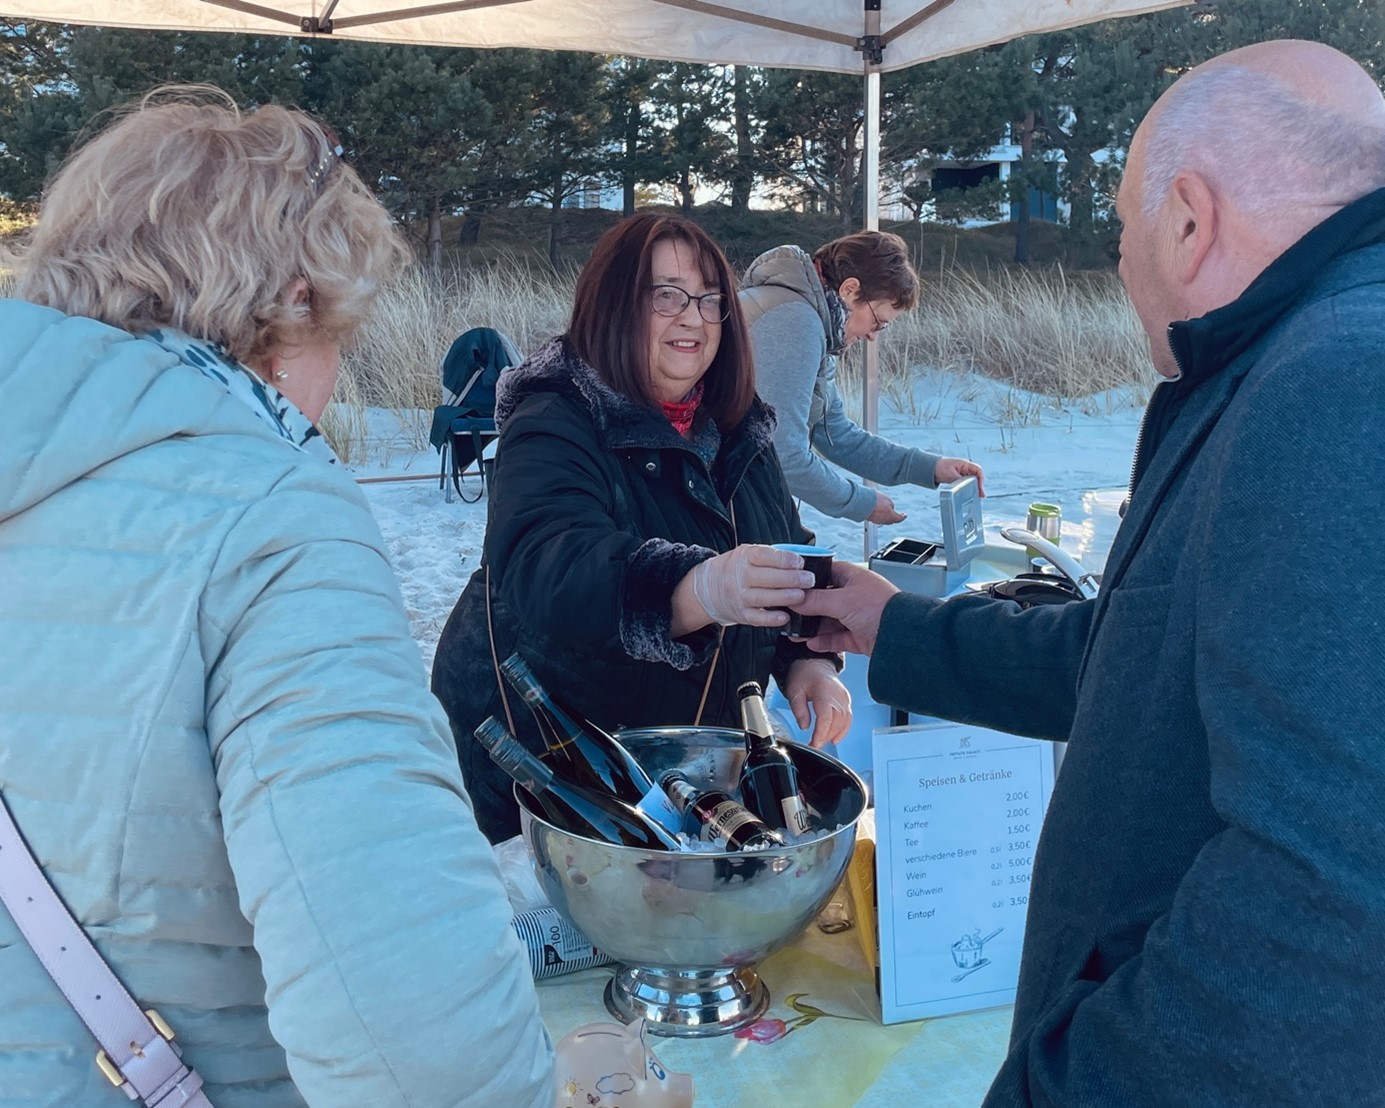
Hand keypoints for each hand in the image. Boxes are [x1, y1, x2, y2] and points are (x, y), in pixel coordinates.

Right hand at [686, 544, 815, 627]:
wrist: (709, 588)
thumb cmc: (737, 569)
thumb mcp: (748, 555)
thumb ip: (771, 557)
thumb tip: (802, 560)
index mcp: (744, 557)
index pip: (764, 556)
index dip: (784, 559)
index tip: (800, 562)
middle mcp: (739, 576)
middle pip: (767, 577)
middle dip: (791, 578)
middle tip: (809, 580)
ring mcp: (739, 596)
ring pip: (763, 597)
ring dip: (784, 597)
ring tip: (802, 596)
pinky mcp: (741, 614)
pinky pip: (757, 618)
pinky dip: (771, 619)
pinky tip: (785, 617)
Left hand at [784, 659, 851, 747]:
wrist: (814, 664)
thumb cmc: (804, 675)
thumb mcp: (794, 691)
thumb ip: (799, 709)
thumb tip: (804, 726)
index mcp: (825, 692)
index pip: (826, 717)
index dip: (821, 733)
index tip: (814, 743)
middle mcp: (838, 696)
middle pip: (836, 722)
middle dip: (825, 737)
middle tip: (813, 744)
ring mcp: (844, 698)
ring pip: (844, 722)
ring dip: (833, 735)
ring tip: (821, 742)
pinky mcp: (846, 701)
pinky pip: (848, 719)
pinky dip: (843, 730)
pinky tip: (835, 738)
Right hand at [792, 561, 899, 655]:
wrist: (901, 636)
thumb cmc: (881, 608)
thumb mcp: (841, 600)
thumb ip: (814, 601)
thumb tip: (795, 600)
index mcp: (853, 577)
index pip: (825, 573)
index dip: (809, 580)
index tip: (792, 587)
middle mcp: (855, 595)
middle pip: (824, 600)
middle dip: (807, 609)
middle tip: (790, 613)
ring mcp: (856, 616)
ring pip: (828, 621)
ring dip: (812, 627)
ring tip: (795, 632)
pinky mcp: (858, 636)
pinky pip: (836, 638)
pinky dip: (823, 641)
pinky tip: (811, 643)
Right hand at [868, 491, 906, 524]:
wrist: (862, 502)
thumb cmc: (875, 500)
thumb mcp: (888, 500)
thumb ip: (892, 505)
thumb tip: (891, 507)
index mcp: (891, 516)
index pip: (899, 519)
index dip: (902, 517)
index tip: (904, 515)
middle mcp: (884, 521)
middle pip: (891, 521)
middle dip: (895, 517)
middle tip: (897, 513)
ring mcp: (877, 521)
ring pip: (884, 520)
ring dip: (886, 516)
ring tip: (886, 509)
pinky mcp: (870, 519)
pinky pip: (878, 518)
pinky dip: (880, 515)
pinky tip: (878, 510)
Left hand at [934, 457, 985, 495]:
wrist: (930, 468)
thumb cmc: (940, 467)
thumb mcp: (950, 475)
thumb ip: (959, 481)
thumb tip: (965, 488)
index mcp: (965, 464)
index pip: (978, 471)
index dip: (981, 480)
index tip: (980, 488)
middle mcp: (966, 468)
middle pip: (977, 477)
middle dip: (979, 486)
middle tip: (981, 496)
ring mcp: (963, 473)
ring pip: (973, 481)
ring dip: (975, 488)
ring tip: (978, 497)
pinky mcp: (959, 478)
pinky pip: (967, 484)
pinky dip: (969, 489)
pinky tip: (970, 494)